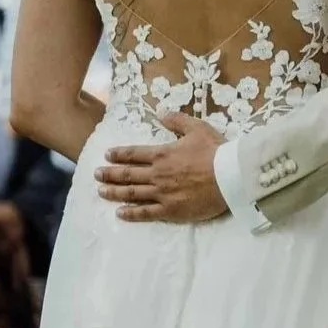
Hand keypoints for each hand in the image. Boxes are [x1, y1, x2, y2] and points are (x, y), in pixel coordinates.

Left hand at [98, 113, 228, 222]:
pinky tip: (120, 213)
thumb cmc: (216, 151)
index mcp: (162, 154)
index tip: (107, 155)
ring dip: (114, 192)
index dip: (119, 154)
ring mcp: (162, 194)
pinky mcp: (171, 210)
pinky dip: (131, 214)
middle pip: (127, 174)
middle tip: (96, 174)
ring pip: (132, 194)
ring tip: (101, 192)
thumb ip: (177, 121)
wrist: (231, 177)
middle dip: (110, 174)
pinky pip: (146, 213)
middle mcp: (157, 174)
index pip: (134, 154)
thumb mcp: (197, 128)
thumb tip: (161, 113)